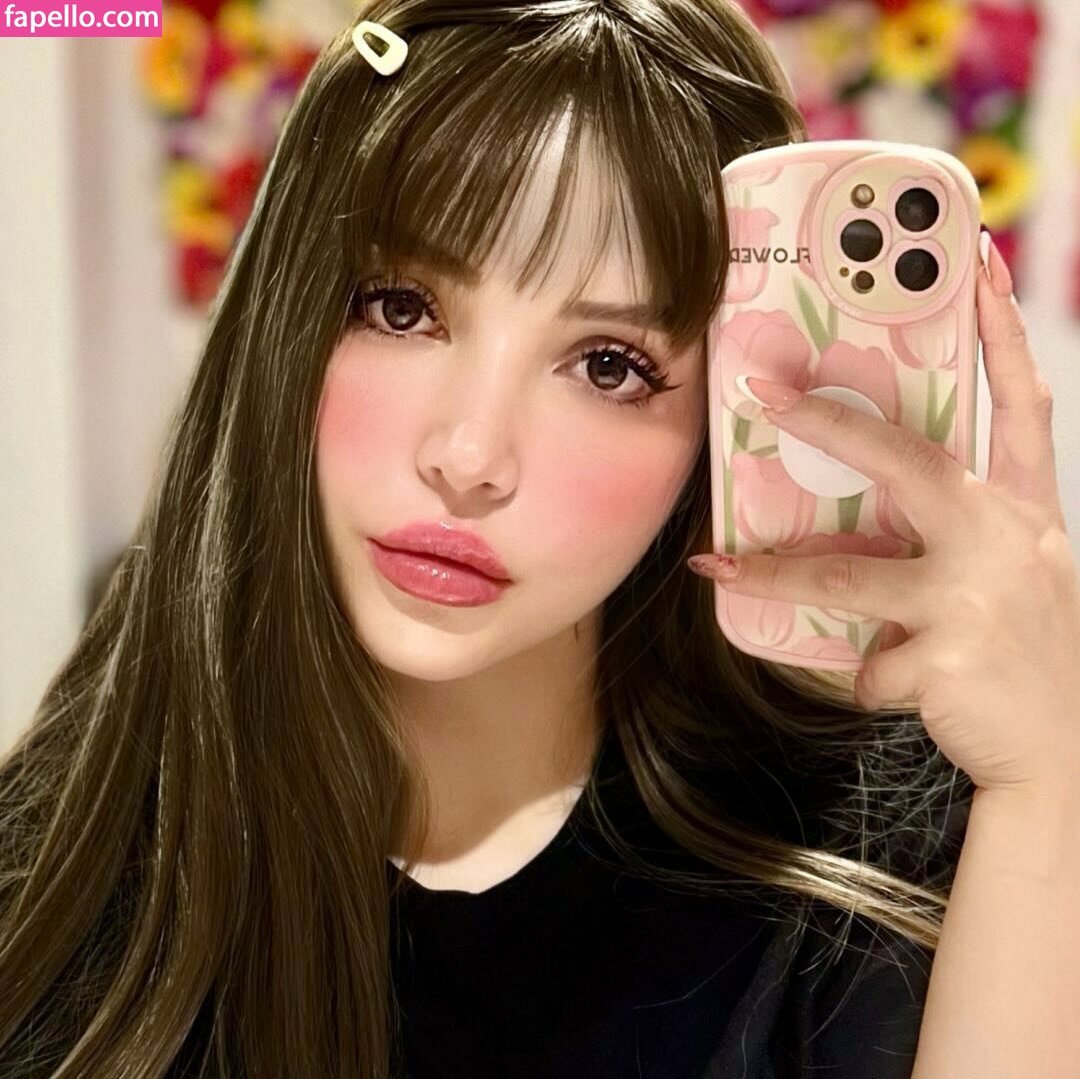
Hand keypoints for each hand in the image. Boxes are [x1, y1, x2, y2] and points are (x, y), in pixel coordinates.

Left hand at [689, 235, 1079, 796]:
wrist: (1066, 758)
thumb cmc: (1026, 652)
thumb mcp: (1011, 574)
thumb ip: (956, 532)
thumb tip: (859, 516)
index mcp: (1024, 512)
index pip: (1019, 403)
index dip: (1000, 334)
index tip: (978, 268)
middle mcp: (1007, 540)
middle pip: (906, 461)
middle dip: (829, 424)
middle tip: (762, 394)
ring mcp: (977, 596)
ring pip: (844, 574)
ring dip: (774, 574)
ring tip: (719, 568)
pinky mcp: (947, 654)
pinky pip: (864, 660)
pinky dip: (862, 675)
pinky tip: (891, 686)